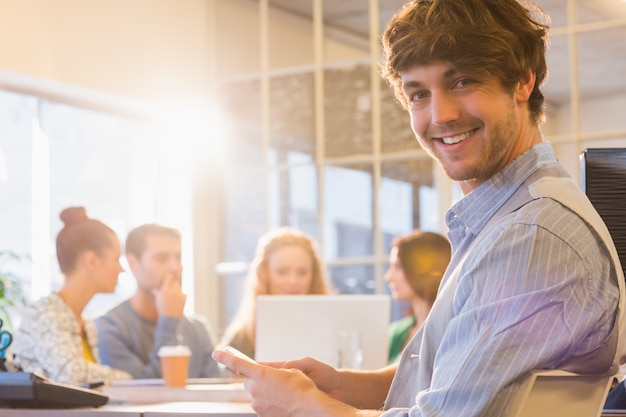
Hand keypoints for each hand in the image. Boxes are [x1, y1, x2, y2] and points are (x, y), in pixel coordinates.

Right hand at [152, 274, 185, 316]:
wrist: (170, 318)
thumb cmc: (162, 309)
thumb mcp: (158, 300)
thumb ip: (157, 293)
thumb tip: (154, 290)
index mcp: (165, 290)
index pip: (169, 277)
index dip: (169, 277)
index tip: (168, 278)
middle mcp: (173, 291)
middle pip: (175, 281)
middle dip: (173, 283)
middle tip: (170, 287)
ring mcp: (179, 294)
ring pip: (179, 287)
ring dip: (176, 289)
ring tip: (173, 296)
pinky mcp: (184, 297)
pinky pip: (183, 293)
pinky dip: (180, 295)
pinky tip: (177, 300)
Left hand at [212, 349, 343, 416]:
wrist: (310, 409)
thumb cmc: (303, 389)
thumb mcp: (292, 371)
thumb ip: (275, 371)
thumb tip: (270, 376)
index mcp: (261, 374)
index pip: (238, 364)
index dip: (225, 358)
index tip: (216, 353)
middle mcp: (256, 389)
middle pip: (249, 382)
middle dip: (257, 380)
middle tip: (273, 381)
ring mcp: (257, 404)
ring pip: (256, 394)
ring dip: (265, 393)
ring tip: (283, 394)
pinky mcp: (262, 414)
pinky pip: (262, 405)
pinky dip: (269, 403)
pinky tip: (282, 402)